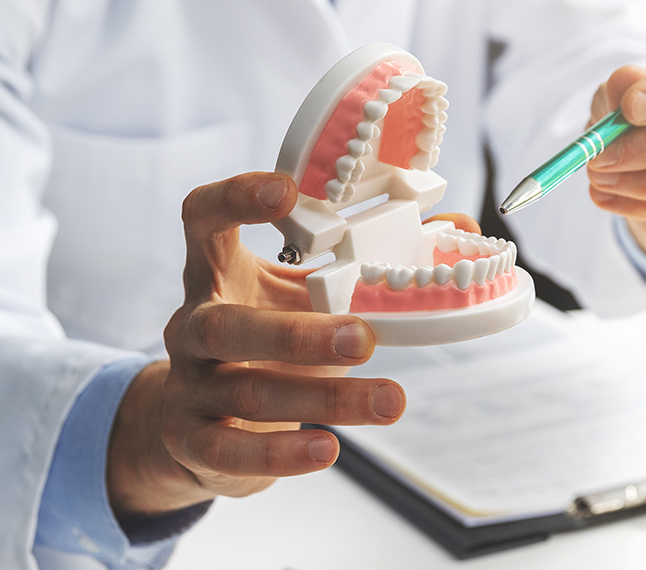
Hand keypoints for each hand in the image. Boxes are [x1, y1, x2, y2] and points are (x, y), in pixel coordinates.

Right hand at [105, 172, 415, 515]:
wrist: (200, 425)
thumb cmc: (267, 343)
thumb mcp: (304, 296)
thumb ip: (366, 263)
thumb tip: (458, 225)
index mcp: (217, 273)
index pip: (203, 218)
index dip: (235, 198)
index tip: (286, 191)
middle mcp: (191, 324)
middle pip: (226, 324)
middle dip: (297, 333)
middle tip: (365, 337)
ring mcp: (188, 384)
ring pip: (248, 390)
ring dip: (322, 398)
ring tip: (389, 401)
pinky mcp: (191, 439)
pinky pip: (230, 449)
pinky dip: (281, 454)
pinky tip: (328, 451)